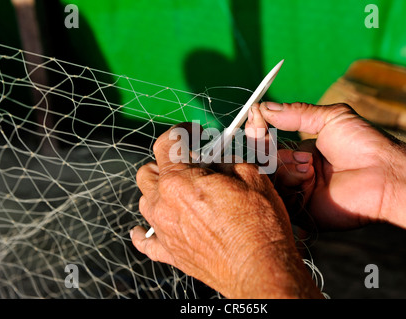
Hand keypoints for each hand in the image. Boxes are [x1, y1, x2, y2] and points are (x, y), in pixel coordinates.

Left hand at [130, 123, 322, 297]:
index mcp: (179, 180)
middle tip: (190, 164)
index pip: (167, 143)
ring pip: (145, 201)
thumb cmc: (259, 226)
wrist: (260, 269)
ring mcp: (163, 230)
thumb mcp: (251, 176)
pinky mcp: (170, 254)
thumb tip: (218, 159)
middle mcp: (163, 204)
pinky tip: (146, 228)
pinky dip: (144, 231)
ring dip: (158, 191)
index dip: (181, 131)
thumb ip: (227, 161)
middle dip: (167, 161)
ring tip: (179, 192)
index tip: (191, 133)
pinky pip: (145, 240)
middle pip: (148, 171)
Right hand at [257, 102, 405, 240]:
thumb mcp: (330, 118)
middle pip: (262, 161)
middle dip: (266, 148)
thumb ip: (296, 113)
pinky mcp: (301, 212)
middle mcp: (296, 172)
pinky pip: (278, 197)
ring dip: (284, 166)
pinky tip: (307, 176)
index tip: (255, 117)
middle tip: (276, 139)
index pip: (267, 143)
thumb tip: (264, 105)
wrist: (384, 174)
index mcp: (301, 153)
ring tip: (310, 165)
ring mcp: (297, 192)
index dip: (258, 131)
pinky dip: (288, 182)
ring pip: (268, 177)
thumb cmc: (364, 143)